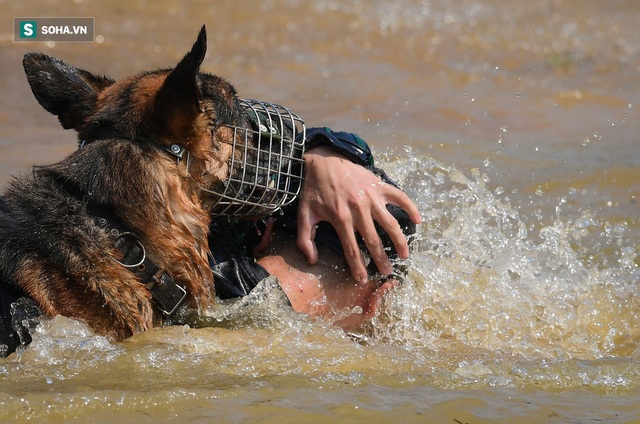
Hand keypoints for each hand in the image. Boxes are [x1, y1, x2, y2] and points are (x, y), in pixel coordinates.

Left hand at [296, 146, 421, 282]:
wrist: (323, 160)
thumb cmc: (314, 188)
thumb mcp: (304, 213)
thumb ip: (305, 238)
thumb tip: (313, 260)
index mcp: (340, 218)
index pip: (352, 250)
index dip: (358, 267)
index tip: (364, 280)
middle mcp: (359, 209)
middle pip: (374, 241)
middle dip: (381, 259)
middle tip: (387, 272)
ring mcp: (371, 197)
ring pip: (390, 223)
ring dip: (399, 241)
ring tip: (405, 255)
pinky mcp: (379, 185)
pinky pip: (399, 197)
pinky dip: (411, 207)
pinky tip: (418, 220)